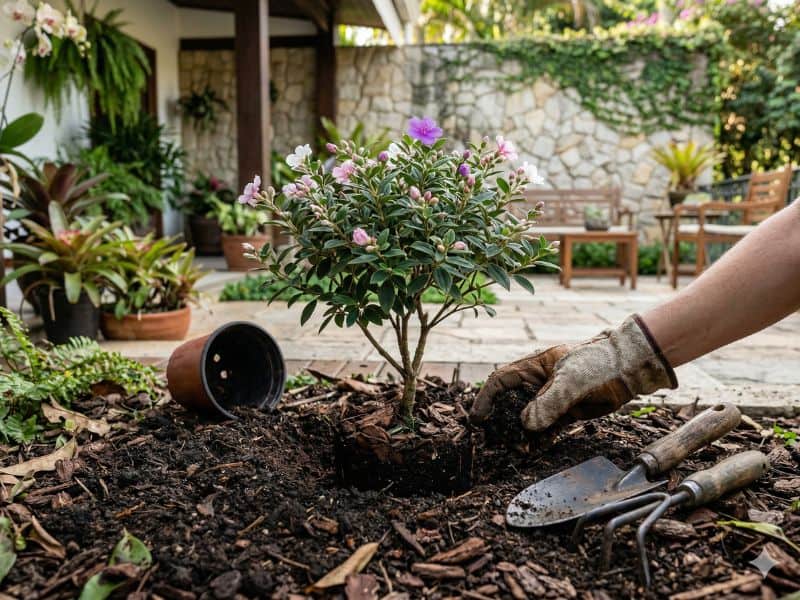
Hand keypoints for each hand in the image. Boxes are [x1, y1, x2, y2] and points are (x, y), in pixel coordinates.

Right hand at [469, 315, 677, 431]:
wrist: (629, 370)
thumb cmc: (599, 364)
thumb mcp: (571, 381)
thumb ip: (548, 402)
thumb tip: (526, 425)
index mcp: (534, 366)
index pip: (501, 381)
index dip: (486, 398)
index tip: (478, 418)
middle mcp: (538, 383)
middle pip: (510, 403)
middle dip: (501, 422)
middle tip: (494, 441)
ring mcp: (551, 398)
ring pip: (527, 418)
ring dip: (520, 434)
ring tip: (516, 450)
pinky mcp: (566, 412)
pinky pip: (546, 428)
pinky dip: (539, 439)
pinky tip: (533, 450)